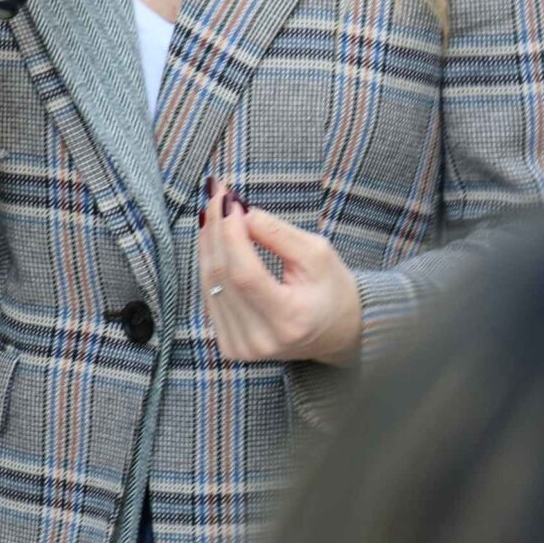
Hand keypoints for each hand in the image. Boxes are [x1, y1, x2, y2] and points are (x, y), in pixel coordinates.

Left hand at [195, 178, 362, 367]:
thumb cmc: (330, 288)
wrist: (335, 330)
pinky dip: (209, 263)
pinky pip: (210, 296)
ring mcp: (242, 347)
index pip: (245, 275)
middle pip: (223, 277)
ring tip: (213, 210)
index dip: (231, 235)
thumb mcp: (317, 254)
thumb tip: (241, 214)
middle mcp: (262, 339)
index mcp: (290, 320)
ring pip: (210, 284)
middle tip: (216, 195)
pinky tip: (213, 238)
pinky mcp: (230, 346)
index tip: (228, 201)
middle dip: (216, 230)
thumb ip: (278, 234)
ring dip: (208, 242)